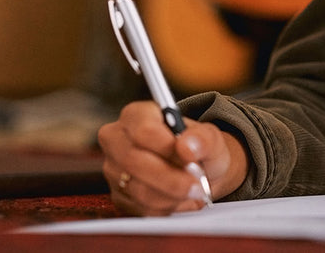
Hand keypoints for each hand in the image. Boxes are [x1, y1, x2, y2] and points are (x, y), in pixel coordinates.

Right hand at [97, 101, 247, 214]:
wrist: (198, 170)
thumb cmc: (199, 148)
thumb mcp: (210, 138)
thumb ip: (203, 138)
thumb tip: (186, 146)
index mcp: (136, 115)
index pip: (143, 131)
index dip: (167, 148)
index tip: (190, 160)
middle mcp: (117, 140)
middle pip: (134, 162)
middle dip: (171, 179)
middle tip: (197, 186)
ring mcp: (114, 169)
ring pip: (138, 189)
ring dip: (172, 196)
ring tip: (194, 192)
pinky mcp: (119, 196)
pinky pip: (140, 208)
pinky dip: (167, 208)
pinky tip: (181, 200)